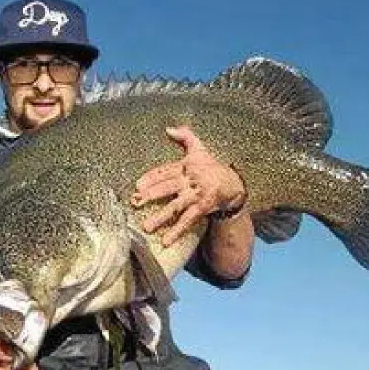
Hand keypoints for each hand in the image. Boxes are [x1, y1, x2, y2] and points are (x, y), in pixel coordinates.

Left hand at [131, 126, 246, 246]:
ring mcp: (196, 195)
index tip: (137, 185)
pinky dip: (177, 231)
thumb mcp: (199, 149)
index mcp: (186, 166)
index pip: (165, 171)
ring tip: (146, 227)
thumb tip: (168, 128)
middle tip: (135, 202)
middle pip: (167, 187)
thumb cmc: (211, 167)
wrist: (233, 184)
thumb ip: (185, 137)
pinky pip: (188, 220)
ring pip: (176, 206)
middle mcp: (190, 180)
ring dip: (161, 217)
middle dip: (150, 195)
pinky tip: (166, 241)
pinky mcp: (202, 208)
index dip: (151, 177)